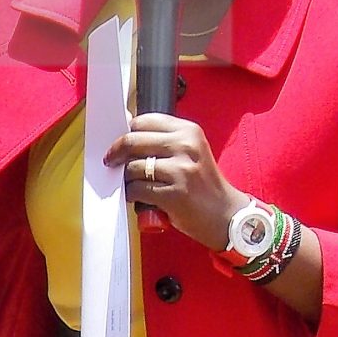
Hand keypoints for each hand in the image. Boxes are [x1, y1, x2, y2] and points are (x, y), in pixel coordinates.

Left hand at [109, 113, 242, 249]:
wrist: (226, 215)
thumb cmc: (205, 186)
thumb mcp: (192, 153)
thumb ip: (167, 142)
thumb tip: (128, 139)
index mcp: (189, 131)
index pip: (145, 121)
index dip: (128, 132)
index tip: (122, 143)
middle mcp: (185, 146)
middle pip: (133, 141)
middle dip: (117, 153)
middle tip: (111, 161)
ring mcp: (180, 171)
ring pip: (133, 167)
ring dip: (126, 178)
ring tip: (133, 185)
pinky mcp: (174, 195)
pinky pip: (137, 190)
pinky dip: (132, 195)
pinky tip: (138, 198)